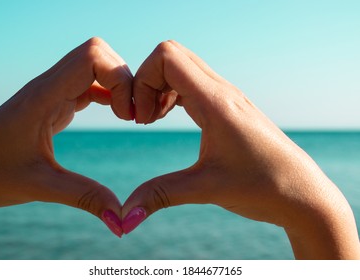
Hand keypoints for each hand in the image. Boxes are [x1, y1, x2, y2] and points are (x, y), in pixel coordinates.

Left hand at [0, 37, 131, 236]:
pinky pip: (90, 83)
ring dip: (118, 85)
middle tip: (132, 114)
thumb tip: (122, 219)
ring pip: (95, 65)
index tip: (126, 116)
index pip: (91, 57)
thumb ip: (84, 198)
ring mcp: (52, 91)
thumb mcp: (39, 186)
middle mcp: (49, 86)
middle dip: (124, 78)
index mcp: (43, 96)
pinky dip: (110, 94)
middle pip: (98, 53)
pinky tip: (117, 115)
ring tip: (129, 116)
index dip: (119, 79)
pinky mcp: (55, 101)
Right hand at [123, 41, 359, 258]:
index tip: (140, 119)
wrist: (302, 193)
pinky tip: (168, 118)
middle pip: (170, 56)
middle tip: (143, 118)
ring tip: (152, 119)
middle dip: (146, 82)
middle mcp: (222, 91)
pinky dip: (172, 93)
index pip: (166, 58)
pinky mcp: (228, 106)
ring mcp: (226, 96)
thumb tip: (125, 217)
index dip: (142, 81)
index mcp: (216, 102)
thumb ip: (160, 195)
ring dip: (159, 87)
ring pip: (181, 67)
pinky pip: (191, 83)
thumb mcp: (206, 189)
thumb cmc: (263, 188)